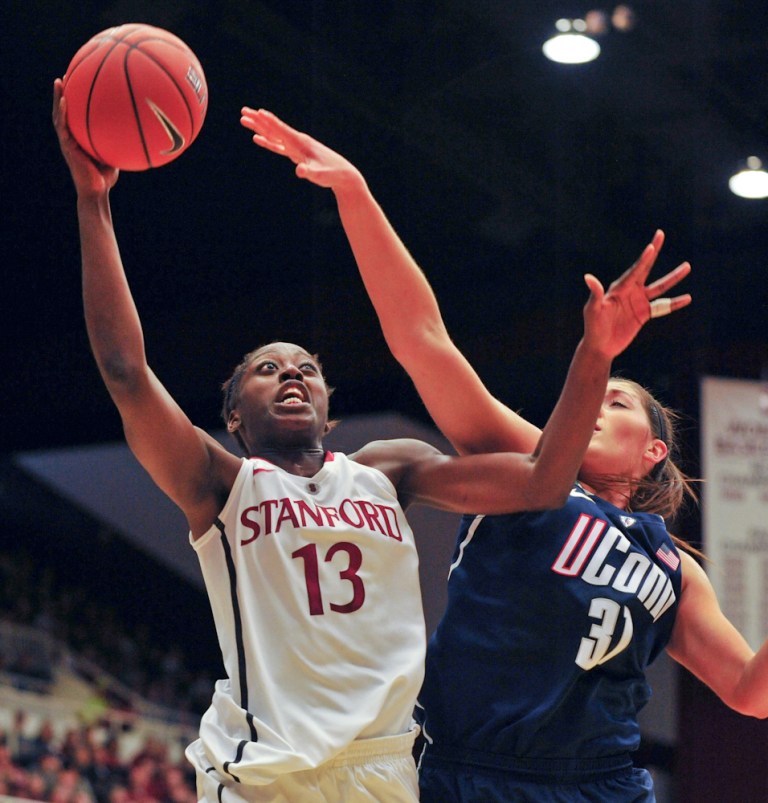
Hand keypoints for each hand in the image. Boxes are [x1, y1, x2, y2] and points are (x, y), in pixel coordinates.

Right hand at [52, 78, 118, 195]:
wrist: (96, 191)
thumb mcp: (114, 155)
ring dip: (58, 98)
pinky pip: (62, 127)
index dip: (76, 100)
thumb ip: (118, 143)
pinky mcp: (67, 147)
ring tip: (59, 82)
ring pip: (59, 115)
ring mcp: (67, 141)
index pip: (76, 115)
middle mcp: (71, 137)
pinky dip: (62, 113)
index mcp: (80, 138)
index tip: (79, 83)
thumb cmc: (106, 177)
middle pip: (65, 111)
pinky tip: (64, 102)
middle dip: (64, 93)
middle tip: (66, 75)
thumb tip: (135, 130)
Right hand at [240, 107, 362, 191]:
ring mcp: (296, 147)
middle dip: (258, 120)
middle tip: (243, 111)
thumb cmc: (331, 174)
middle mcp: (297, 141)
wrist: (343, 175)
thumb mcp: (319, 175)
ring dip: (259, 128)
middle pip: (274, 128)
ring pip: (273, 135)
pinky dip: (267, 141)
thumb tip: (299, 171)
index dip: (269, 122)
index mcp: (300, 143)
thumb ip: (309, 172)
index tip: (256, 111)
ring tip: (245, 120)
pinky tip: (257, 138)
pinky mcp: (296, 154)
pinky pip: (278, 146)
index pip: (281, 130)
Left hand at [582, 230, 691, 357]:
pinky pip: (663, 307)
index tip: (651, 246)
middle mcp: (630, 291)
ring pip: (660, 287)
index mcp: (619, 288)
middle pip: (646, 268)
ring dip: (673, 277)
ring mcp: (639, 302)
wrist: (600, 346)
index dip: (643, 259)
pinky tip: (687, 298)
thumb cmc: (593, 327)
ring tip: (687, 266)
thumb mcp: (593, 310)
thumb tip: (588, 277)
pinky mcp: (644, 314)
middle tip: (660, 234)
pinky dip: (675, 303)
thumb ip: (595, 293)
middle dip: (654, 251)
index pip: (634, 271)